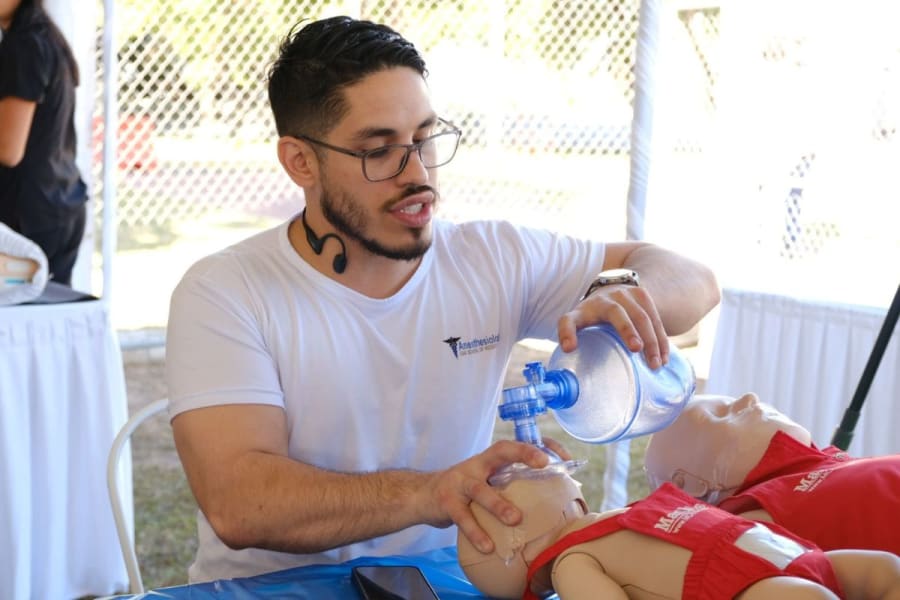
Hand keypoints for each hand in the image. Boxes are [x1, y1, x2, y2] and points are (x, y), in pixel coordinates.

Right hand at [417, 440, 552, 553]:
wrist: (423, 495)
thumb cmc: (466, 490)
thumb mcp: (486, 480)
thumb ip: (510, 485)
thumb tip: (552, 500)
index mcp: (490, 459)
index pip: (516, 445)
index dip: (539, 447)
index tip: (563, 457)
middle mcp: (476, 465)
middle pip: (500, 452)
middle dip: (522, 454)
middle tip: (543, 464)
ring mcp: (460, 482)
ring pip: (480, 490)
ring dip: (498, 504)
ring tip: (515, 519)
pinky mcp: (447, 502)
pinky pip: (463, 518)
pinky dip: (476, 532)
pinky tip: (489, 546)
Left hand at [557, 284, 668, 368]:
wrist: (612, 289)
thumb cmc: (593, 317)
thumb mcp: (580, 326)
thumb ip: (579, 347)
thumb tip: (575, 383)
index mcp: (581, 312)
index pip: (568, 320)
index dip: (566, 333)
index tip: (569, 349)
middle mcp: (602, 300)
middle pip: (615, 314)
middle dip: (627, 330)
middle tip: (636, 349)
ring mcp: (624, 295)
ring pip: (641, 316)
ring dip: (651, 341)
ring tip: (655, 365)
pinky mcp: (642, 295)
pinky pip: (655, 318)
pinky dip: (661, 339)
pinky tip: (664, 357)